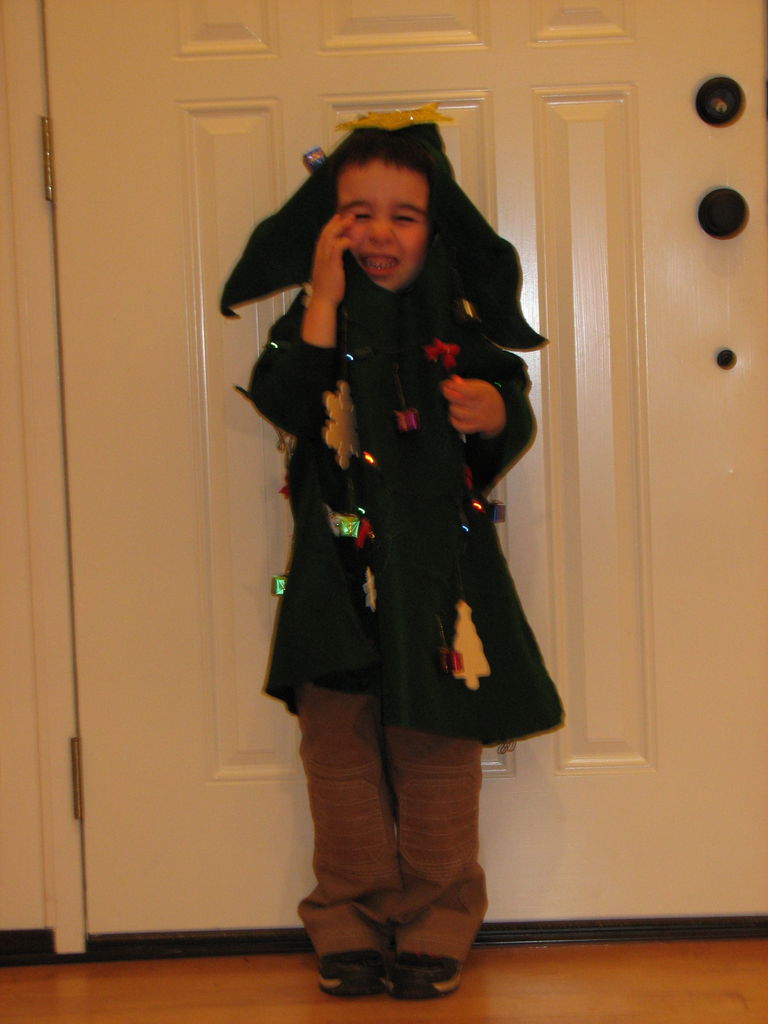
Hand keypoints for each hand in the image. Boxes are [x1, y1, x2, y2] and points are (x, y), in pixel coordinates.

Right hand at [301, 214, 353, 347]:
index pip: (323, 236)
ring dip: (341, 227)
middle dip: (336, 222)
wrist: (323, 301)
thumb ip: (331, 264)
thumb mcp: (327, 274)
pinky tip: (350, 239)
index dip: (331, 226)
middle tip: (346, 214)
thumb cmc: (327, 291)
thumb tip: (337, 262)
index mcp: (318, 256)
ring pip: (331, 236)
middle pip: (326, 232)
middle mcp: (320, 255)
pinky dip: (343, 242)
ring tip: (351, 220)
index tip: (338, 219)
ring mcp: (324, 259)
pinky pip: (337, 248)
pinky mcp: (331, 265)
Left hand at [440, 375, 505, 437]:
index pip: (465, 389)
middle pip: (458, 400)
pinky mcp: (475, 427)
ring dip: (451, 407)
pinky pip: (460, 426)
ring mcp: (478, 417)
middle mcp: (481, 405)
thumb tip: (454, 380)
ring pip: (457, 412)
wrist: (499, 415)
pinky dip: (454, 421)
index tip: (447, 384)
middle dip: (449, 394)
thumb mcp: (481, 386)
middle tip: (449, 392)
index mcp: (483, 393)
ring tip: (454, 404)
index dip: (453, 386)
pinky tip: (454, 416)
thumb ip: (466, 383)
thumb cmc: (487, 398)